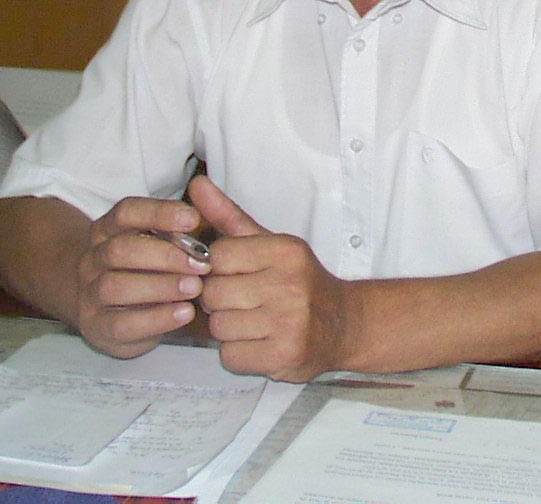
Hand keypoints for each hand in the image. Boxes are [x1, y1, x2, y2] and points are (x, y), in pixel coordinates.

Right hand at [75, 196, 211, 358]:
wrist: (108, 312)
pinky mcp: (97, 327)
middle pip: (120, 249)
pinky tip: (184, 313)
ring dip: (160, 286)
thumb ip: (180, 224)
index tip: (194, 219)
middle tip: (202, 263)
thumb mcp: (159, 244)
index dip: (159, 213)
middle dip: (165, 255)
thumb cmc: (146, 270)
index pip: (125, 212)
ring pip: (114, 286)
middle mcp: (93, 259)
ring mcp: (90, 294)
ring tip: (195, 288)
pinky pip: (121, 324)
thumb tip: (203, 189)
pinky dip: (156, 318)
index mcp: (107, 230)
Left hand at [189, 175, 353, 381]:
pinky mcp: (284, 355)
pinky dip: (238, 354)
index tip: (234, 274)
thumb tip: (196, 185)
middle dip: (220, 301)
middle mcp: (289, 284)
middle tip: (242, 302)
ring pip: (218, 327)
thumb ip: (228, 216)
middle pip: (213, 294)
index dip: (217, 269)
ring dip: (228, 329)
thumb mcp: (269, 243)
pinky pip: (230, 356)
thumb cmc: (298, 282)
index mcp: (284, 251)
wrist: (344, 324)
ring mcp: (289, 322)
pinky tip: (258, 343)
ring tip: (252, 323)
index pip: (218, 256)